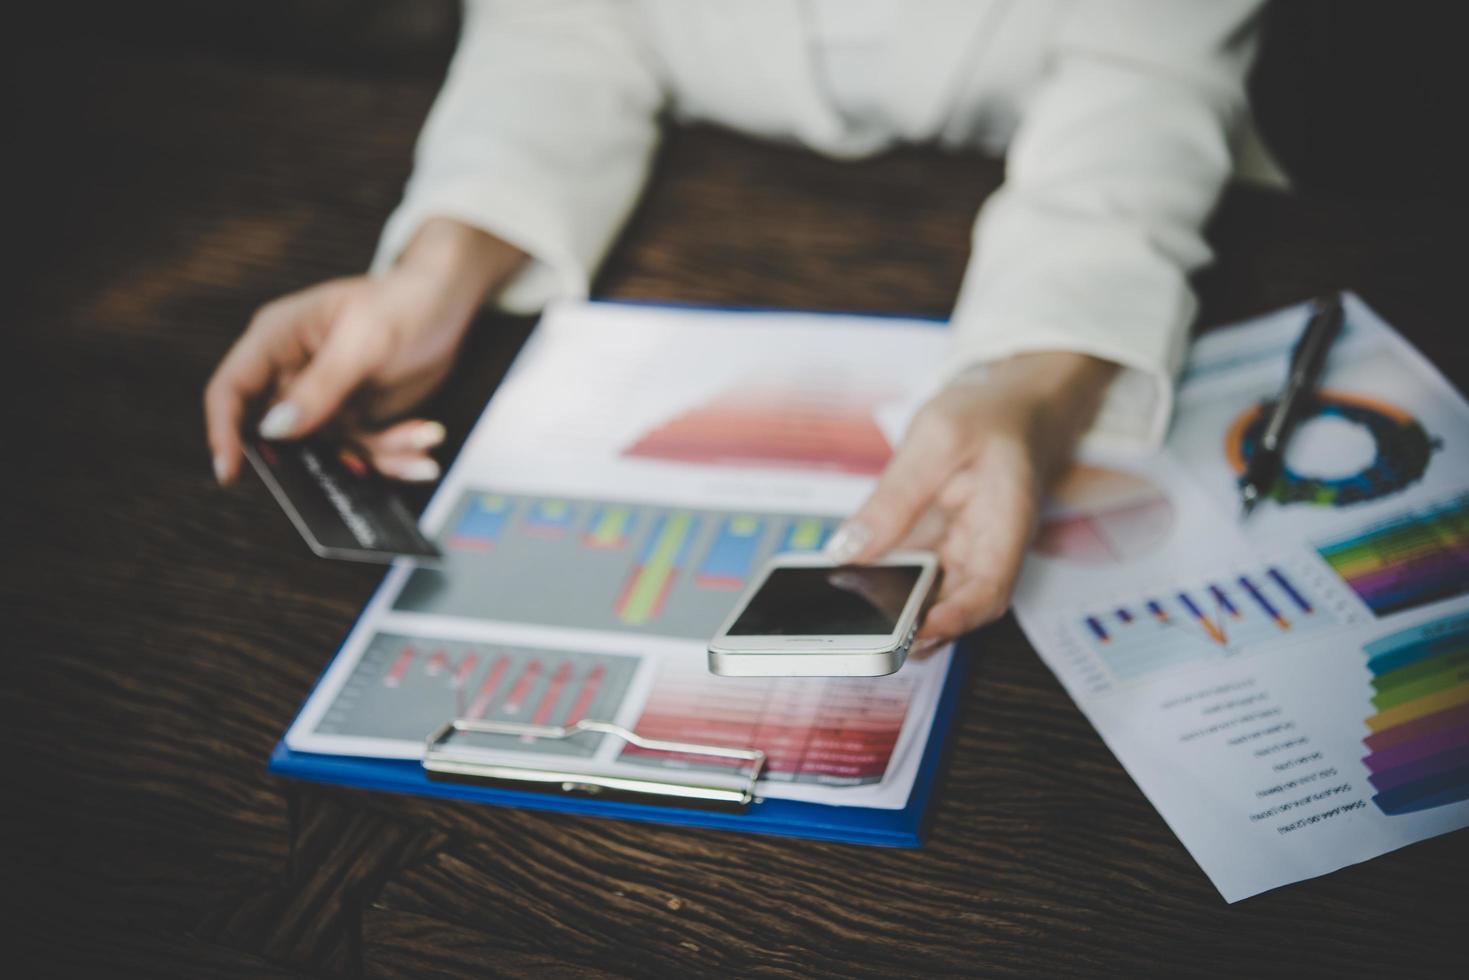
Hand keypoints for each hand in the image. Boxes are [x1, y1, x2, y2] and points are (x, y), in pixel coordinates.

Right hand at [204, 218, 525, 483]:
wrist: (448, 302)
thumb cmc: (402, 303)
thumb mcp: (363, 341)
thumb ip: (321, 386)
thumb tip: (275, 430)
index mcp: (277, 340)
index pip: (232, 389)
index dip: (224, 430)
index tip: (231, 472)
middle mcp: (294, 374)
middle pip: (280, 435)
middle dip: (318, 459)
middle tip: (354, 466)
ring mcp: (325, 399)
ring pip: (331, 450)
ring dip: (377, 454)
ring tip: (422, 441)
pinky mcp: (356, 416)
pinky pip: (364, 450)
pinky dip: (395, 453)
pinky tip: (426, 440)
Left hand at [825, 352, 1116, 644]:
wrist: (1015, 405)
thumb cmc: (989, 415)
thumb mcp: (937, 438)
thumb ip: (894, 496)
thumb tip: (849, 549)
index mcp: (1006, 523)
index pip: (990, 590)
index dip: (955, 619)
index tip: (916, 633)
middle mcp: (990, 549)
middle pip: (957, 606)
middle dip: (913, 627)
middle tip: (862, 633)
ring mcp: (966, 551)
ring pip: (932, 597)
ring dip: (894, 610)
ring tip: (850, 616)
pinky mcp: (943, 546)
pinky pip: (915, 575)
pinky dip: (886, 583)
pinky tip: (852, 583)